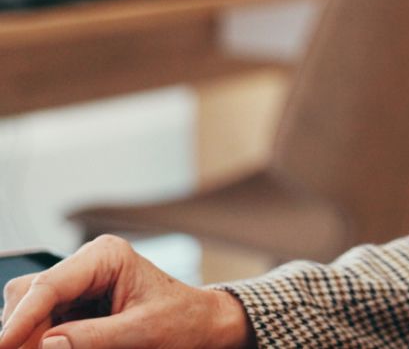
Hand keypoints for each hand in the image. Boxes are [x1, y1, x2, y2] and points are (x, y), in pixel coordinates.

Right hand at [0, 235, 253, 348]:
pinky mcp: (74, 306)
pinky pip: (42, 323)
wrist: (201, 324)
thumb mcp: (142, 332)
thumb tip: (46, 345)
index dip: (21, 319)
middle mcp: (86, 265)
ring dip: (30, 336)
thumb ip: (93, 338)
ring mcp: (77, 284)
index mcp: (105, 256)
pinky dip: (40, 340)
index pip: (49, 285)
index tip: (5, 346)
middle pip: (29, 295)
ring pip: (30, 310)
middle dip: (22, 330)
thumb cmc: (182, 321)